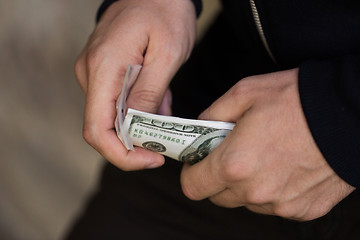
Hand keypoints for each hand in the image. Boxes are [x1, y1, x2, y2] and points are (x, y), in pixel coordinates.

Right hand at [75, 0, 195, 169]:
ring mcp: (94, 73)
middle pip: (102, 128)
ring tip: (167, 103)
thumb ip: (150, 92)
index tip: (151, 159)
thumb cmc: (164, 12)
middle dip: (135, 143)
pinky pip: (116, 103)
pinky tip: (159, 96)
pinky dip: (139, 109)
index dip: (122, 155)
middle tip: (166, 139)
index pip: (96, 130)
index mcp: (103, 68)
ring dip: (140, 123)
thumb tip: (136, 128)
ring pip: (111, 118)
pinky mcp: (103, 73)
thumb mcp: (167, 53)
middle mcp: (90, 74)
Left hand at [180, 68, 354, 220]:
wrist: (349, 112)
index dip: (192, 173)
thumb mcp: (243, 93)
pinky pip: (274, 205)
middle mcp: (255, 191)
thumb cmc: (295, 99)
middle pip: (218, 197)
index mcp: (234, 164)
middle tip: (231, 154)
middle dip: (218, 178)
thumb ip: (211, 115)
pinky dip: (273, 190)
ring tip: (264, 157)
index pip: (193, 187)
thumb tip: (199, 129)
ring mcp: (281, 204)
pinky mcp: (303, 210)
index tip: (198, 161)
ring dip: (246, 185)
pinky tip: (285, 167)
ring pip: (246, 202)